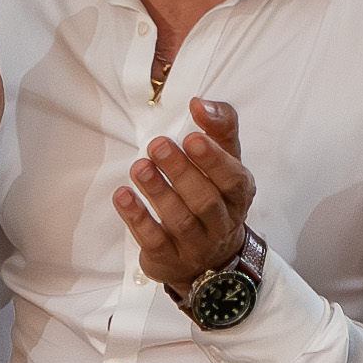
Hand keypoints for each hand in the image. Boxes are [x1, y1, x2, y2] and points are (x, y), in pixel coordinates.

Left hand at [115, 98, 255, 292]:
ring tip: (139, 167)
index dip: (214, 160)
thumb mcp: (225, 160)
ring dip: (158, 192)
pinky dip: (137, 218)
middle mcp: (222, 223)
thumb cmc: (215, 196)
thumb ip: (219, 128)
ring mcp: (196, 245)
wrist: (211, 257)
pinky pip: (154, 241)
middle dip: (180, 172)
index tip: (193, 138)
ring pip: (180, 221)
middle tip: (157, 146)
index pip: (233, 179)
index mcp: (238, 195)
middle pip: (205, 200)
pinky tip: (123, 196)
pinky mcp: (169, 259)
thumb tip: (200, 103)